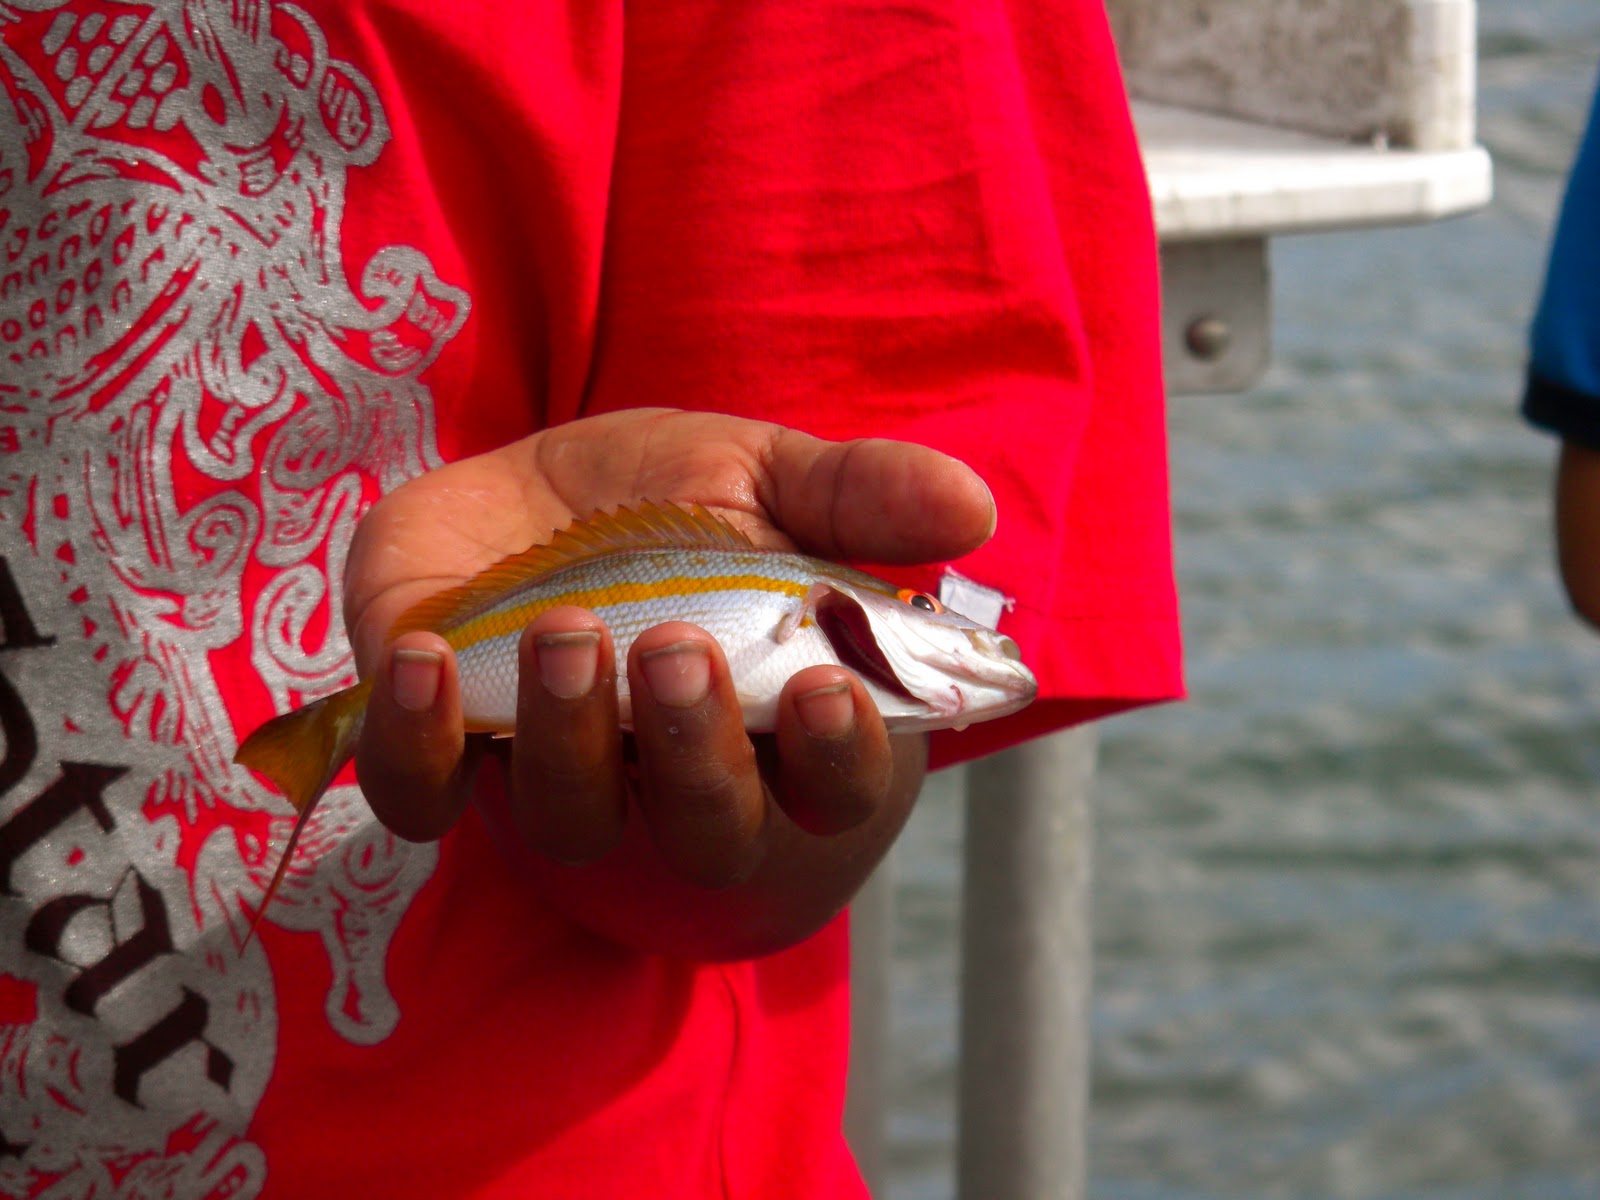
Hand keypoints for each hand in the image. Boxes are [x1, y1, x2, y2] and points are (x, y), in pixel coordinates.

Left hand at [342, 408, 995, 957]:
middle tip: (679, 651)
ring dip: (571, 742)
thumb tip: (972, 505)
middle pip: (706, 831)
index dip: (836, 760)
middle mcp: (674, 778)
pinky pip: (422, 793)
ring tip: (569, 634)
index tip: (824, 689)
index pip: (834, 790)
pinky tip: (426, 655)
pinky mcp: (447, 748)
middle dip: (695, 755)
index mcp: (778, 726)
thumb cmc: (679, 505)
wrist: (540, 485)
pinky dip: (417, 740)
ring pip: (569, 822)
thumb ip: (861, 498)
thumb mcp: (773, 478)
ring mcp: (557, 773)